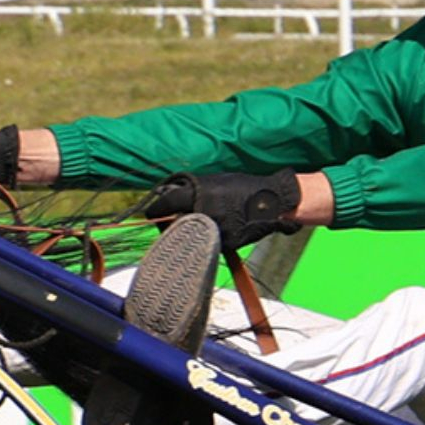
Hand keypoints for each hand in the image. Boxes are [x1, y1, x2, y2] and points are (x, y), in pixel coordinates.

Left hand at [142, 170, 303, 250]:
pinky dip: (211, 238)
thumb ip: (190, 190)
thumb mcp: (214, 181)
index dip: (155, 210)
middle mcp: (201, 213)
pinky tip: (224, 228)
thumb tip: (167, 195)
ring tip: (208, 222)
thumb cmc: (242, 188)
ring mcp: (213, 230)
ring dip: (192, 232)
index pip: (163, 205)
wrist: (273, 201)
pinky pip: (209, 243)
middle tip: (174, 221)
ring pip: (190, 235)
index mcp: (196, 193)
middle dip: (171, 224)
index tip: (151, 214)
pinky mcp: (224, 243)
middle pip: (173, 224)